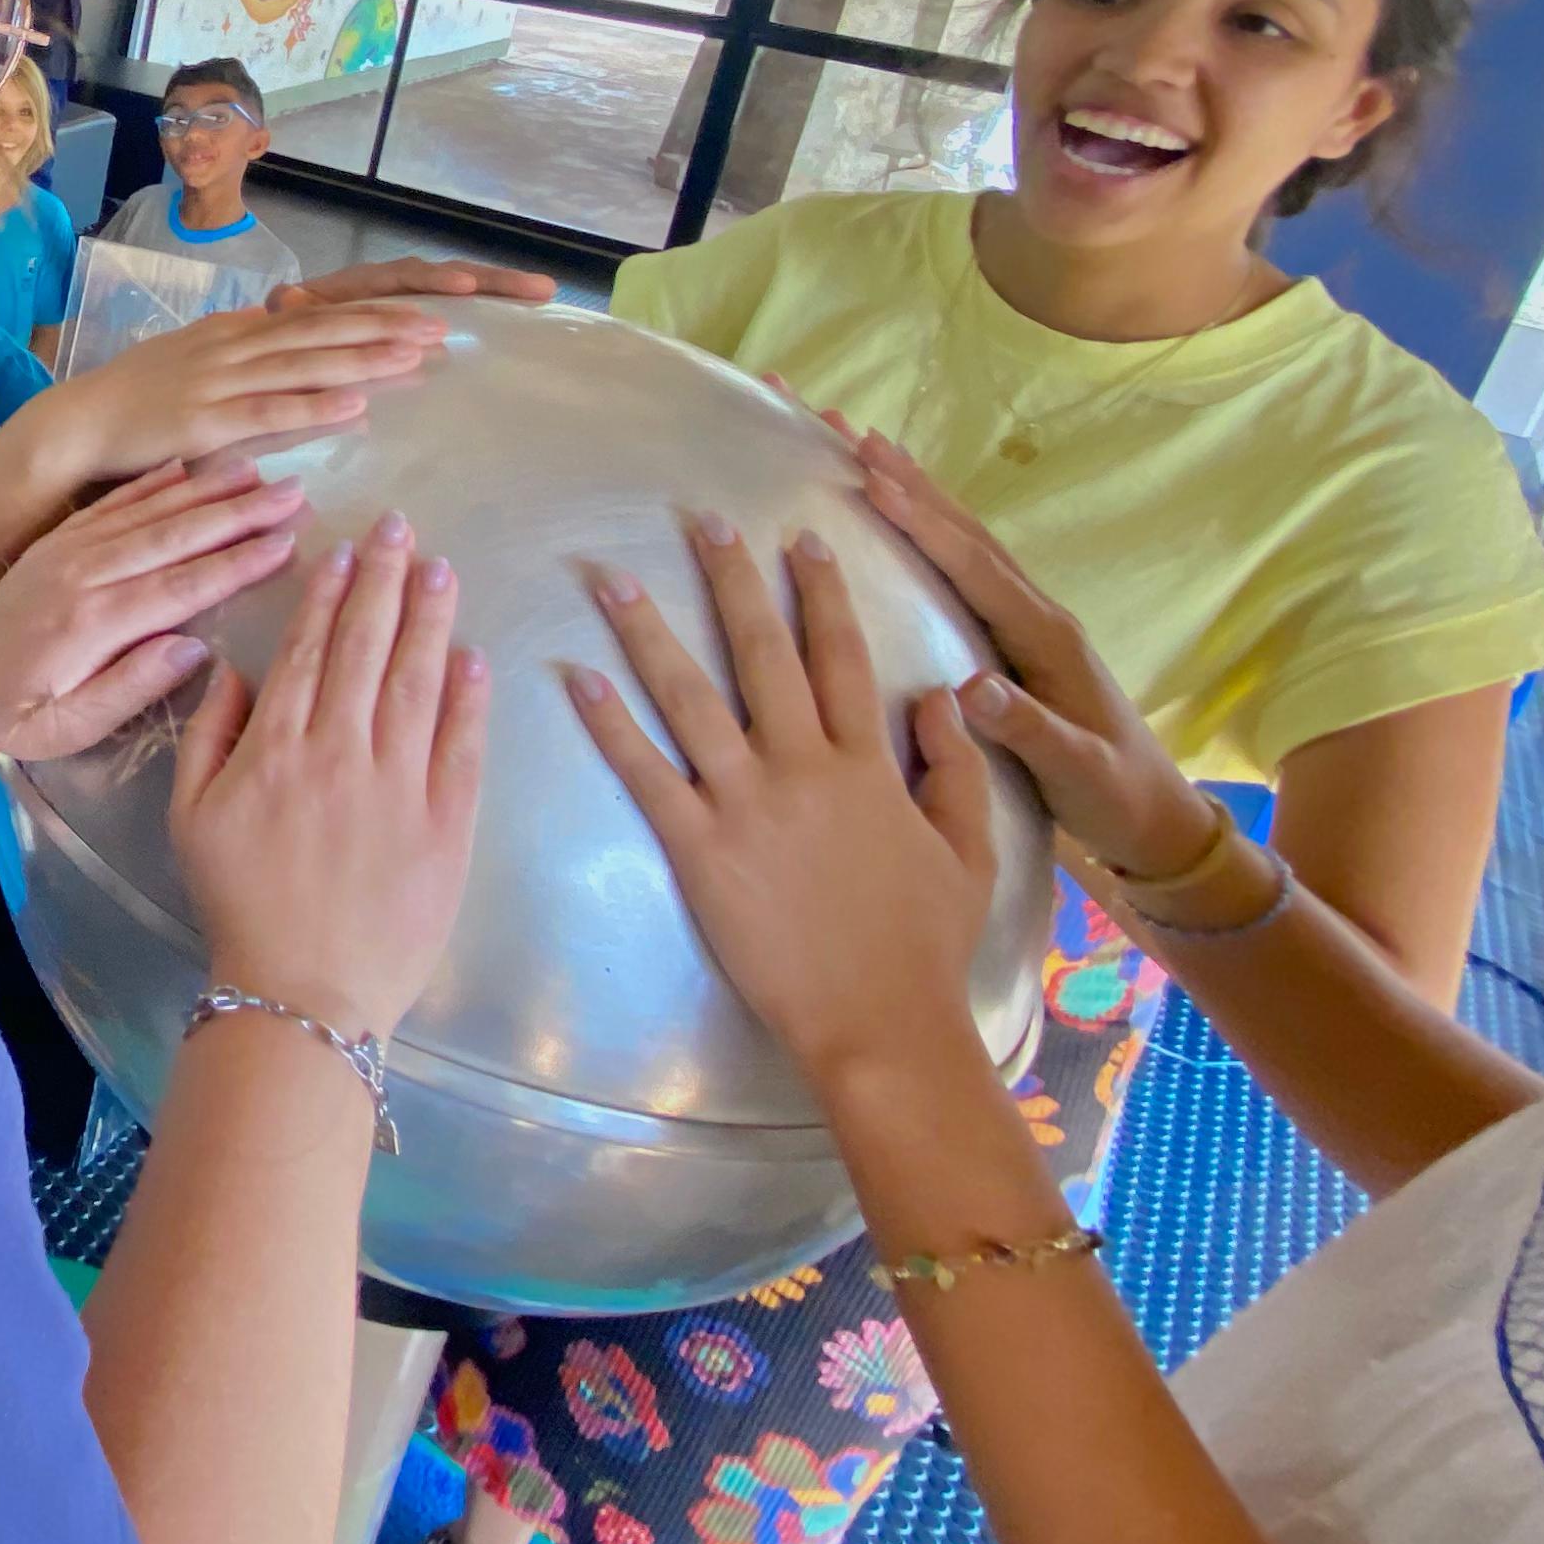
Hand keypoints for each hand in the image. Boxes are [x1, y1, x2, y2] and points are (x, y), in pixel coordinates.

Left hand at [0, 460, 301, 761]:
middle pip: (175, 535)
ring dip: (206, 489)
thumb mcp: (70, 727)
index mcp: (93, 622)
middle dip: (239, 513)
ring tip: (258, 470)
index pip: (183, 585)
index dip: (239, 563)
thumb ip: (130, 688)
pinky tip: (189, 466)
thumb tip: (194, 649)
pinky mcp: (57, 541)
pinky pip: (112, 504)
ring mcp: (68, 549)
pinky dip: (153, 483)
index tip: (289, 542)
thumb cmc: (17, 716)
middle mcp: (84, 572)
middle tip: (294, 492)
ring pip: (148, 510)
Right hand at [43, 300, 441, 477]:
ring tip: (415, 354)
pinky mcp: (206, 421)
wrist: (77, 423)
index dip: (368, 313)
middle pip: (320, 331)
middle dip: (382, 326)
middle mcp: (231, 347)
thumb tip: (274, 324)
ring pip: (304, 365)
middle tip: (440, 325)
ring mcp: (219, 382)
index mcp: (231, 332)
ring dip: (363, 358)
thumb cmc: (131, 398)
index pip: (312, 317)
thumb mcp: (188, 357)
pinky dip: (315, 407)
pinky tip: (356, 405)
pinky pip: (270, 412)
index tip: (419, 310)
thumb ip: (234, 344)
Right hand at [169, 516, 487, 1039]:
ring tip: (442, 568)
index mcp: (276, 747)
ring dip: (431, 619)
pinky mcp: (448, 825)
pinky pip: (462, 746)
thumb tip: (234, 667)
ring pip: (418, 681)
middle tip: (403, 528)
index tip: (346, 550)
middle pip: (368, 647)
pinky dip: (469, 697)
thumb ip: (209, 735)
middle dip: (386, 580)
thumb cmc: (239, 907)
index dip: (330, 593)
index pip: (309, 650)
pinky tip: (472, 655)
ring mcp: (400, 786)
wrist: (303, 994)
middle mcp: (340, 752)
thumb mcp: (190, 818)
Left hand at [266, 256, 556, 311]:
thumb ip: (290, 312)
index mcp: (358, 287)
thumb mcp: (284, 323)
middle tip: (536, 286)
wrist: (276, 346)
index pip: (399, 278)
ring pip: (460, 291)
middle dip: (489, 279)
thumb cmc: (283, 333)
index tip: (463, 287)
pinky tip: (529, 315)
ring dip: (501, 290)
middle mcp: (390, 290)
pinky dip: (492, 313)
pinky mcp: (417, 330)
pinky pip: (460, 316)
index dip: (432, 281)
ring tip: (544, 291)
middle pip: (445, 276)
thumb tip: (288, 298)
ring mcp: (408, 308)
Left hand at [566, 517, 1004, 1089]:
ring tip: (613, 577)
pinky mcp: (700, 849)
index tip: (798, 540)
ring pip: (691, 698)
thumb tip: (941, 695)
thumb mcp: (968, 851)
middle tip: (699, 519)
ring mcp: (747, 805)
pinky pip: (646, 774)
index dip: (819, 594)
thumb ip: (954, 768)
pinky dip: (609, 724)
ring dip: (648, 632)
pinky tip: (575, 678)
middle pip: (763, 655)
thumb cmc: (925, 946)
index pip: (842, 657)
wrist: (882, 1024)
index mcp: (867, 765)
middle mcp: (804, 767)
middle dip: (731, 581)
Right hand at [850, 431, 1223, 885]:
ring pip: (965, 538)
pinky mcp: (1017, 635)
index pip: (976, 568)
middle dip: (908, 478)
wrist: (1157, 818)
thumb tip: (970, 686)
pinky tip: (900, 512)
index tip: (870, 480)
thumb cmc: (1113, 795)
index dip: (925, 523)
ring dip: (916, 489)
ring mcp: (1030, 620)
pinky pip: (964, 564)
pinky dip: (929, 525)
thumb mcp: (1077, 771)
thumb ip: (1029, 729)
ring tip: (861, 444)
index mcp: (1046, 638)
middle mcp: (1039, 613)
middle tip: (846, 429)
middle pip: (967, 530)